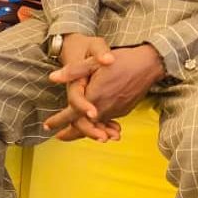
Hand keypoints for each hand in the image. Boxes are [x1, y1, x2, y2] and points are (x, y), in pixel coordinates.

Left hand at [45, 44, 162, 140]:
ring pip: (97, 126)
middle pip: (84, 127)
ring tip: (76, 132)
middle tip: (60, 136)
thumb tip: (53, 78)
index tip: (48, 126)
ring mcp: (116, 110)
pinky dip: (101, 125)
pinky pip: (109, 120)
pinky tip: (98, 124)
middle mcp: (105, 108)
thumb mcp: (94, 61)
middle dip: (71, 134)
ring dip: (87, 130)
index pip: (72, 115)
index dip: (58, 121)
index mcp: (94, 97)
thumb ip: (74, 71)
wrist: (149, 64)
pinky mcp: (124, 110)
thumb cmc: (122, 60)